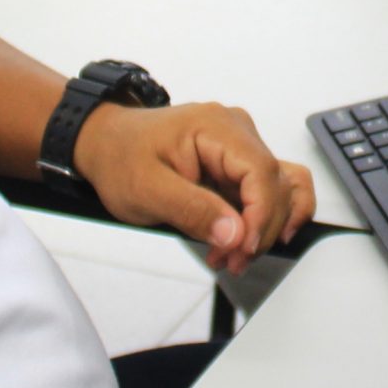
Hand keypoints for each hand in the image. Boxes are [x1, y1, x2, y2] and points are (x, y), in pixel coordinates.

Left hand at [68, 102, 315, 275]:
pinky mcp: (238, 163)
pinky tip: (253, 240)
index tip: (243, 248)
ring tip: (236, 255)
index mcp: (216, 127)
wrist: (106, 144)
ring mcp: (241, 146)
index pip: (261, 171)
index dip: (261, 215)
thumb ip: (193, 210)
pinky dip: (267, 217)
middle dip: (258, 230)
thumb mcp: (146, 190)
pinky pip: (272, 187)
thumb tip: (235, 234)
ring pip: (281, 188)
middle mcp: (237, 130)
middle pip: (276, 184)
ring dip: (267, 226)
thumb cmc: (121, 157)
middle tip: (229, 261)